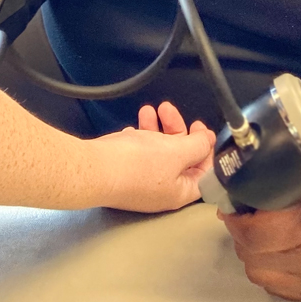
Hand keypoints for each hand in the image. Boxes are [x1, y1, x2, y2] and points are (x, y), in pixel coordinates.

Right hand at [88, 101, 214, 212]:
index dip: (206, 149)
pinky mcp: (124, 171)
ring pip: (158, 151)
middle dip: (177, 131)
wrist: (93, 168)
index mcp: (180, 192)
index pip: (204, 173)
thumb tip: (207, 141)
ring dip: (157, 128)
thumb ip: (196, 146)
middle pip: (180, 158)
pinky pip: (138, 152)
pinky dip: (140, 136)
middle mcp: (162, 190)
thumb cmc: (137, 164)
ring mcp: (142, 181)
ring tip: (149, 110)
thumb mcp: (176, 152)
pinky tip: (134, 127)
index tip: (200, 130)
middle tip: (170, 111)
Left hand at [221, 157, 300, 301]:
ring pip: (258, 274)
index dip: (237, 217)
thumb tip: (243, 174)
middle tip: (244, 213)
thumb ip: (283, 173)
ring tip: (259, 230)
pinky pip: (274, 287)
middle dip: (241, 232)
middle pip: (252, 255)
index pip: (256, 234)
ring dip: (252, 252)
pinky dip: (268, 268)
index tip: (233, 201)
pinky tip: (274, 249)